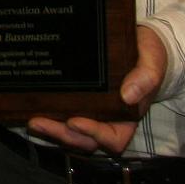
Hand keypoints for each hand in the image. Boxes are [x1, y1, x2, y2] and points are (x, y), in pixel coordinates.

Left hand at [27, 25, 165, 154]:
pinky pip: (63, 114)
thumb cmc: (149, 56)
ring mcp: (92, 112)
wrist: (141, 44)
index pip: (113, 138)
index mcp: (128, 117)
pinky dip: (49, 114)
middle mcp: (108, 119)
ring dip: (52, 129)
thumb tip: (128, 95)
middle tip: (40, 122)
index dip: (94, 135)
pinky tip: (32, 106)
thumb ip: (145, 78)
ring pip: (71, 132)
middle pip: (85, 140)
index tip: (76, 122)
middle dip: (63, 135)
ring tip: (32, 119)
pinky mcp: (79, 101)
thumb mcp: (152, 63)